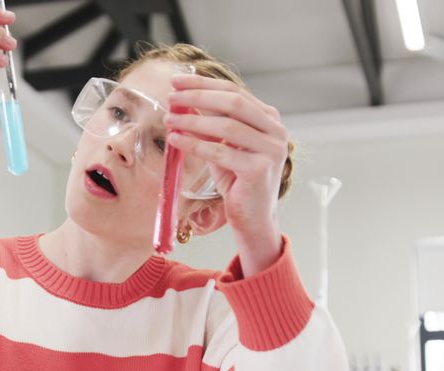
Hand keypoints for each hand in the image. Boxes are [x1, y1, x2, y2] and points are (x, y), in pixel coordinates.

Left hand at [163, 75, 288, 273]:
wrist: (253, 217)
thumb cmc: (237, 180)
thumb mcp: (223, 145)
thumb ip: (211, 124)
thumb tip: (182, 101)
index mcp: (269, 119)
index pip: (234, 91)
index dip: (204, 84)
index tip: (177, 80)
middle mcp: (275, 131)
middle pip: (233, 102)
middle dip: (198, 96)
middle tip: (171, 96)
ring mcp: (271, 150)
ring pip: (227, 126)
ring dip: (193, 120)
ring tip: (168, 119)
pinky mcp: (260, 169)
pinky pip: (221, 152)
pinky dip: (195, 144)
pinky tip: (176, 140)